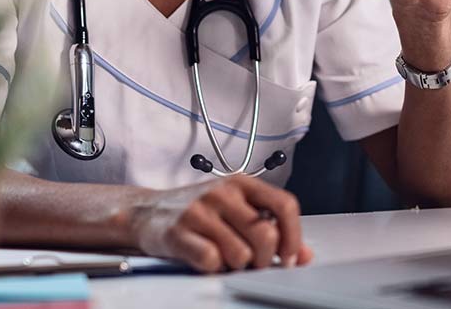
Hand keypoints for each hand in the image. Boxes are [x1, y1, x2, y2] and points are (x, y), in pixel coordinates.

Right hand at [130, 175, 313, 272]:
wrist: (146, 211)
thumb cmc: (198, 211)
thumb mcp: (236, 210)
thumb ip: (271, 227)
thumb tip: (304, 255)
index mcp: (242, 183)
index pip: (285, 205)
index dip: (294, 236)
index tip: (290, 257)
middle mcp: (222, 192)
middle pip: (266, 234)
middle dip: (265, 258)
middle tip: (254, 263)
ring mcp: (200, 211)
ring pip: (241, 254)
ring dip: (237, 265)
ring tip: (225, 257)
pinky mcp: (179, 233)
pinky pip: (212, 262)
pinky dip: (213, 268)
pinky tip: (206, 258)